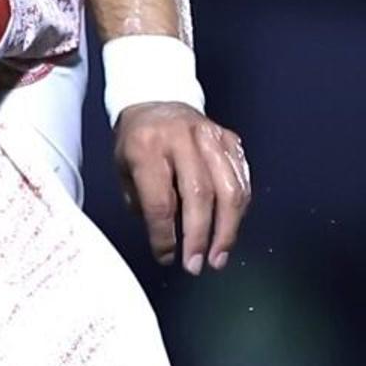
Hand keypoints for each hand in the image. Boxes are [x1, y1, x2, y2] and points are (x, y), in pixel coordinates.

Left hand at [113, 102, 250, 270]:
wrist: (156, 100)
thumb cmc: (137, 141)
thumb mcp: (124, 169)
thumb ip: (143, 203)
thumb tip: (168, 238)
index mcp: (147, 146)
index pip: (160, 201)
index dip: (164, 235)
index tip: (166, 256)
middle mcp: (181, 138)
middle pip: (198, 195)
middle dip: (198, 237)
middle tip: (195, 265)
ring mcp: (210, 136)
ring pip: (228, 188)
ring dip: (226, 229)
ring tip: (218, 256)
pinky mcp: (229, 139)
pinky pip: (241, 178)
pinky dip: (239, 208)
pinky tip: (230, 228)